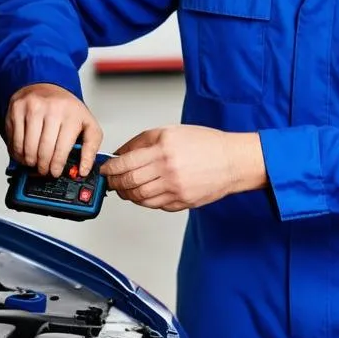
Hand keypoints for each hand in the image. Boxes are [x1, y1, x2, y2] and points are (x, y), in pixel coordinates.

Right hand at [5, 83, 102, 177]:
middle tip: (44, 170)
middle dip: (43, 166)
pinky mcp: (17, 109)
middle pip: (43, 150)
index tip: (55, 172)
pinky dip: (18, 152)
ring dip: (29, 161)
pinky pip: (14, 140)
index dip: (57, 165)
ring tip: (34, 163)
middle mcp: (52, 108)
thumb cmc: (66, 109)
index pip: (62, 148)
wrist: (46, 87)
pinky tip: (24, 153)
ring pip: (27, 147)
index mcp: (72, 113)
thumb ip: (90, 148)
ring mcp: (32, 107)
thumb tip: (84, 170)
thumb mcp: (87, 124)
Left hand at [101, 125, 265, 212]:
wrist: (232, 161)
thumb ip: (142, 142)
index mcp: (164, 148)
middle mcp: (168, 169)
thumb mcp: (171, 132)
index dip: (110, 168)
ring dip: (127, 194)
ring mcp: (175, 188)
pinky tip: (143, 193)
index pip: (126, 163)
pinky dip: (144, 200)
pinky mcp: (181, 202)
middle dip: (114, 183)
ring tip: (125, 188)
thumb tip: (120, 154)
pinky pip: (154, 205)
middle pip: (129, 182)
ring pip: (139, 197)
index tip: (105, 169)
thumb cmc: (205, 144)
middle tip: (111, 181)